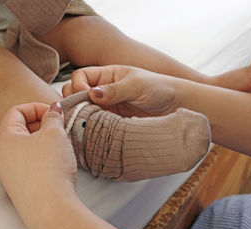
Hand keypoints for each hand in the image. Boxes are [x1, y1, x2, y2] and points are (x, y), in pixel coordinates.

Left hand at [0, 102, 77, 219]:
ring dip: (42, 141)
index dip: (36, 108)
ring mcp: (7, 172)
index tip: (53, 114)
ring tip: (59, 146)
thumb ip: (53, 117)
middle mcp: (0, 154)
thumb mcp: (54, 134)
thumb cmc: (49, 168)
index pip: (16, 111)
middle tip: (59, 129)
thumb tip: (53, 109)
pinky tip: (55, 163)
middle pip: (18, 128)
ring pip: (24, 147)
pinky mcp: (18, 185)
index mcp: (4, 137)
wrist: (50, 208)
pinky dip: (40, 157)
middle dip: (40, 124)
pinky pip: (27, 163)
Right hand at [62, 65, 177, 116]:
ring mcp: (106, 107)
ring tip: (85, 122)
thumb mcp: (137, 85)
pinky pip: (94, 124)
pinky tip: (92, 131)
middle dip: (74, 101)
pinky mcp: (111, 122)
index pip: (81, 76)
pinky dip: (90, 127)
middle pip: (76, 93)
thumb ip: (115, 90)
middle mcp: (103, 90)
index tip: (86, 95)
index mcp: (107, 75)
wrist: (176, 107)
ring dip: (80, 116)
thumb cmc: (159, 89)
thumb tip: (92, 94)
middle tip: (80, 112)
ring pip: (83, 110)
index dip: (78, 85)